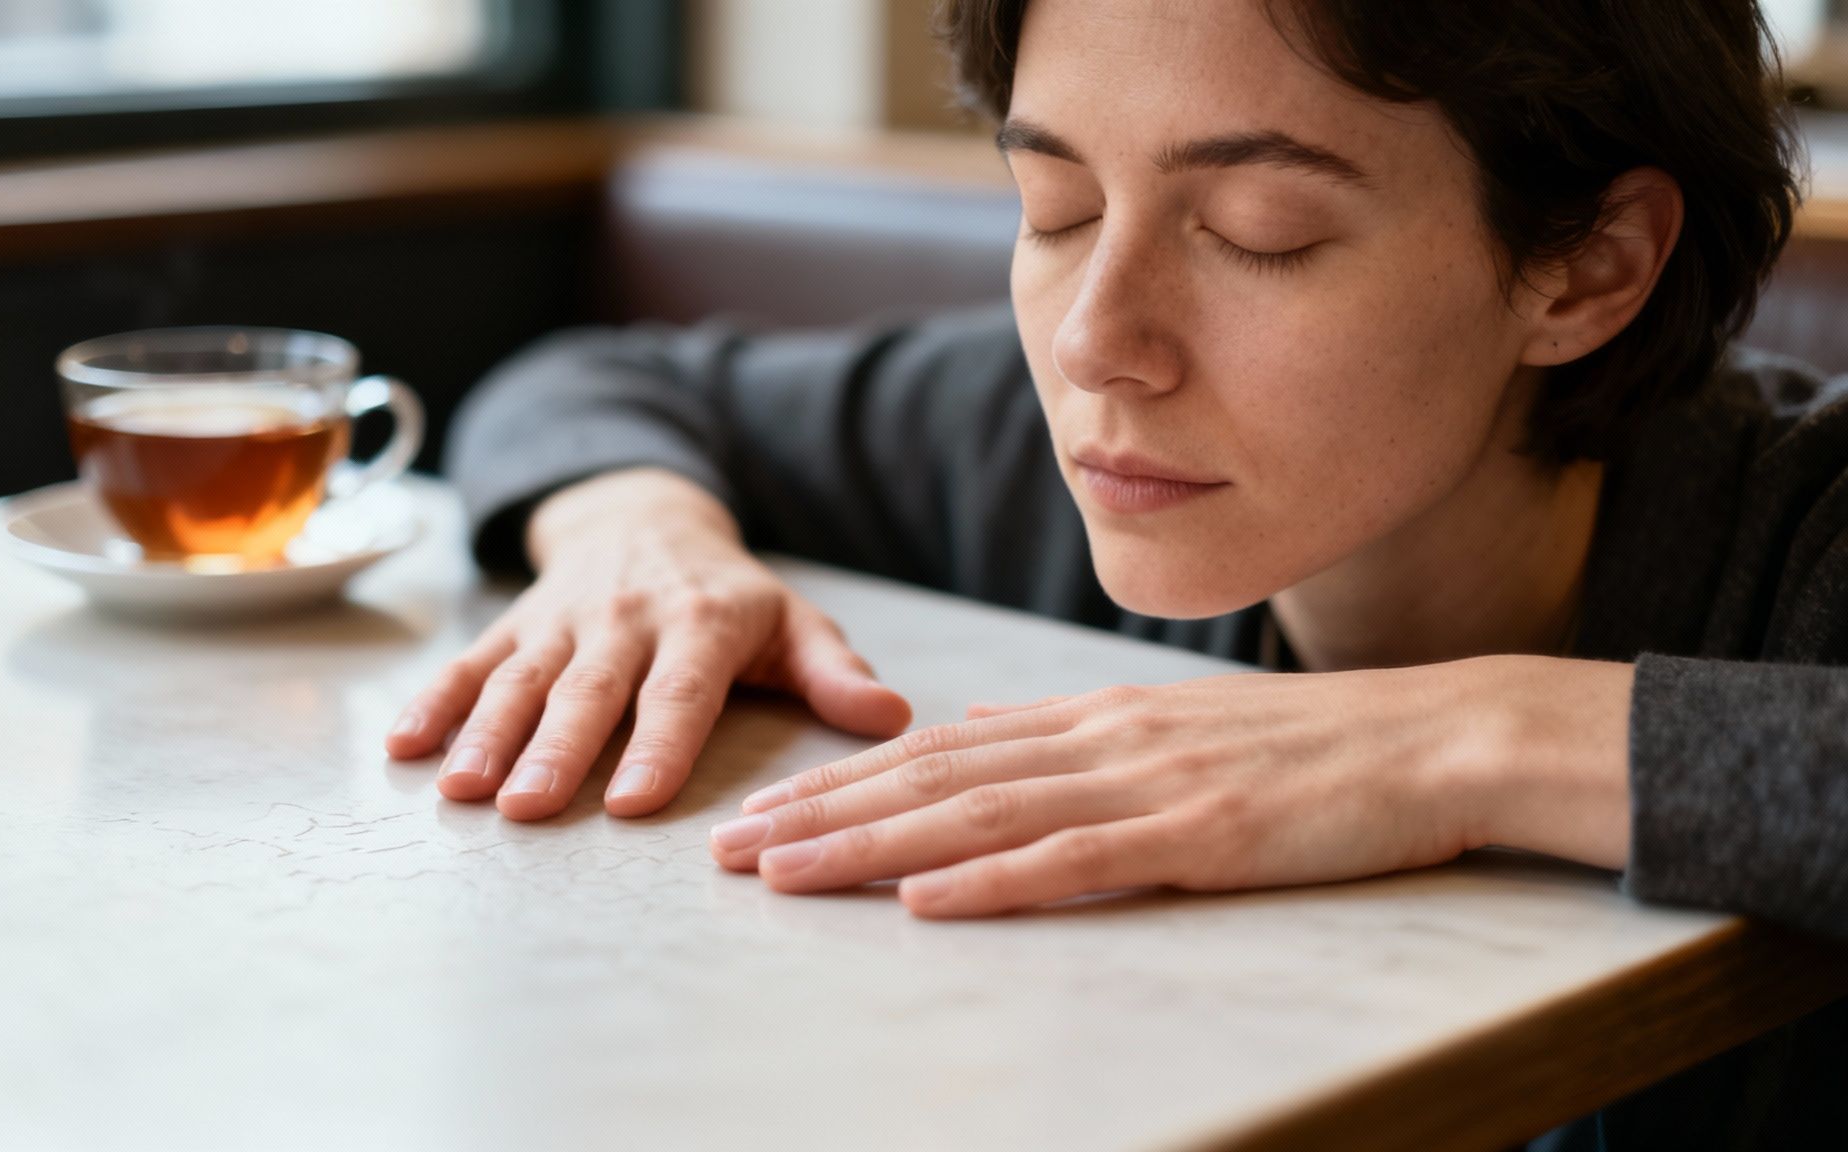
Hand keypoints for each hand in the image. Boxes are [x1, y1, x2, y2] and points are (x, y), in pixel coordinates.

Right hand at [386, 469, 912, 818]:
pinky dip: (436, 702)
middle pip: (589, 691)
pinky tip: (403, 747)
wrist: (645, 515)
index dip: (659, 746)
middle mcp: (626, 617)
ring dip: (486, 735)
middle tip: (527, 808)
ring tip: (461, 790)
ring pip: (522, 679)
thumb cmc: (729, 593)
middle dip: (555, 751)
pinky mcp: (518, 621)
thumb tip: (893, 719)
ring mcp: (564, 619)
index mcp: (702, 621)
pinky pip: (473, 662)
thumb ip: (834, 673)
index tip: (633, 804)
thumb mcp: (791, 620)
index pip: (679, 691)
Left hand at [707, 655, 1634, 917]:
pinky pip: (1077, 863)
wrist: (1436, 735)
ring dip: (872, 849)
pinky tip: (926, 905)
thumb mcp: (1171, 724)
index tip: (764, 811)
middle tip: (729, 852)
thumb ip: (1068, 733)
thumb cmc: (1311, 747)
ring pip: (978, 818)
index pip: (937, 752)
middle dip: (821, 817)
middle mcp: (1099, 739)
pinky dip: (994, 885)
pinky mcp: (1200, 834)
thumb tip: (975, 735)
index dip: (842, 783)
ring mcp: (1146, 783)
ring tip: (786, 875)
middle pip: (931, 782)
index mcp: (1091, 717)